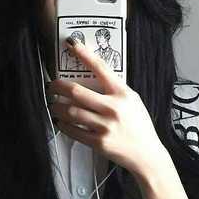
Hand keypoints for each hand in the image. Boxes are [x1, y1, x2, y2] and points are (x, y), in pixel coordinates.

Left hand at [47, 37, 168, 178]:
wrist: (146, 154)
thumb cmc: (139, 126)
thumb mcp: (133, 101)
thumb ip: (116, 90)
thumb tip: (93, 77)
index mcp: (123, 94)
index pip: (101, 68)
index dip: (84, 54)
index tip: (72, 44)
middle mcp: (113, 108)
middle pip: (77, 92)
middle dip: (58, 86)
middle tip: (51, 85)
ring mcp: (105, 126)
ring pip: (71, 112)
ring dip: (57, 107)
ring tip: (53, 105)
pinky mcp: (99, 142)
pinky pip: (74, 131)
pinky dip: (64, 125)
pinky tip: (61, 121)